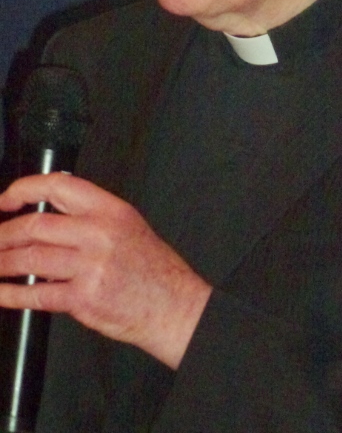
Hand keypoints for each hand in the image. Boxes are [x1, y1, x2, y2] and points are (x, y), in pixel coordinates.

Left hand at [0, 173, 211, 368]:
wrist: (174, 305)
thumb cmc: (154, 270)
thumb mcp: (127, 226)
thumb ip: (89, 218)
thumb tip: (46, 219)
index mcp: (111, 210)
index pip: (58, 186)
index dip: (24, 189)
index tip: (7, 199)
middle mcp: (100, 234)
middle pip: (36, 225)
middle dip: (3, 234)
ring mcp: (91, 266)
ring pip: (30, 258)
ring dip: (2, 263)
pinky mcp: (84, 298)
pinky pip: (37, 294)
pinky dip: (11, 294)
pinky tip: (2, 292)